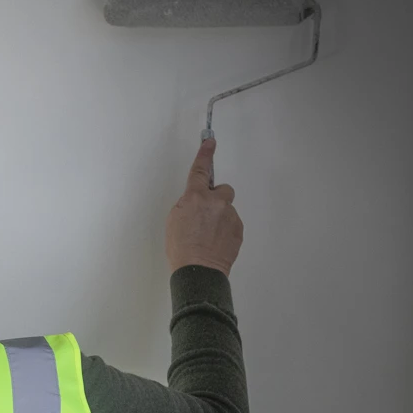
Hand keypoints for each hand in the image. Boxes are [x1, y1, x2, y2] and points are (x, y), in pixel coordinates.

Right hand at [165, 139, 243, 276]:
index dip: (205, 154)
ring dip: (220, 218)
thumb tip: (196, 202)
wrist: (198, 271)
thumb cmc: (181, 248)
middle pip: (223, 190)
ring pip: (227, 210)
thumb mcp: (174, 220)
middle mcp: (216, 202)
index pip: (200, 170)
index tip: (210, 142)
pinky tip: (215, 243)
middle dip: (217, 198)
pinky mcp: (238, 229)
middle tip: (206, 215)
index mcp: (196, 197)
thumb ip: (187, 204)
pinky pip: (232, 223)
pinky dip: (225, 231)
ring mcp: (230, 216)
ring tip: (208, 237)